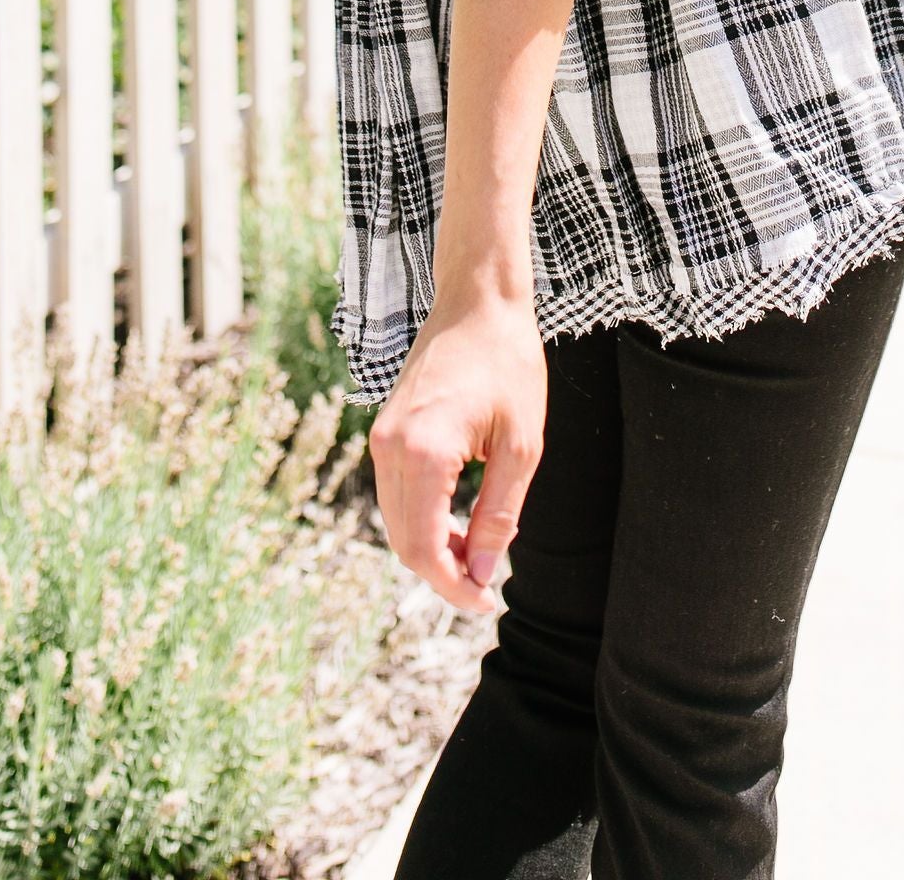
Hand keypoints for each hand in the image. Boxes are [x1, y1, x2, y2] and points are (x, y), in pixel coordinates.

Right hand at [369, 286, 545, 616]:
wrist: (478, 301)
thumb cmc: (508, 363)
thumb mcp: (521, 444)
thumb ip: (499, 514)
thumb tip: (484, 571)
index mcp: (424, 453)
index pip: (423, 548)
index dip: (453, 586)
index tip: (485, 602)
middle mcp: (390, 447)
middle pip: (402, 541)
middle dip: (442, 573)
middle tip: (487, 584)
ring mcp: (382, 436)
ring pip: (395, 520)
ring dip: (430, 548)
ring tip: (478, 553)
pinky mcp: (385, 428)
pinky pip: (395, 493)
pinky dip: (421, 518)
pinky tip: (458, 521)